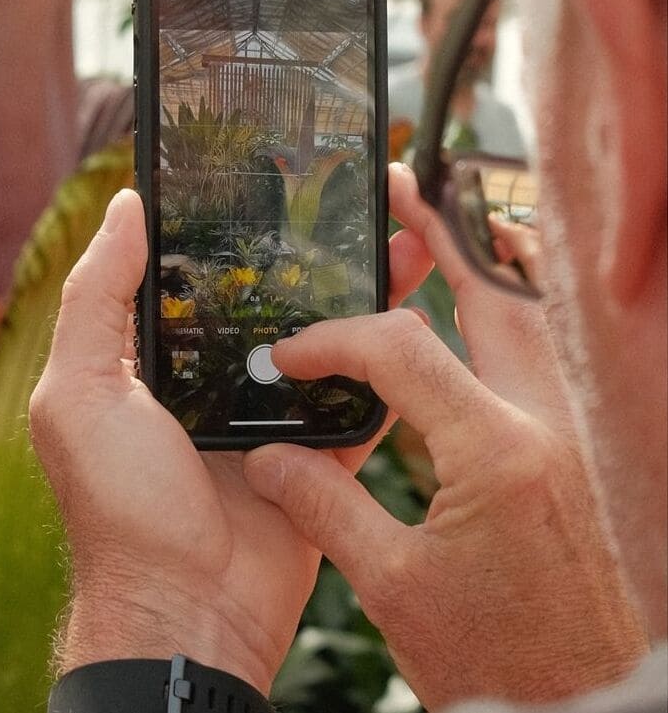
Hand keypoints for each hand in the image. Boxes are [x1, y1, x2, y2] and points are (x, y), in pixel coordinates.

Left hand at [29, 186, 432, 691]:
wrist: (186, 614)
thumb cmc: (118, 509)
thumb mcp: (79, 392)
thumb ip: (96, 299)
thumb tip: (125, 208)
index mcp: (159, 357)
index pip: (202, 273)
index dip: (236, 228)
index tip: (277, 180)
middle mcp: (216, 379)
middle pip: (274, 300)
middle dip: (315, 254)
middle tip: (357, 204)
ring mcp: (271, 417)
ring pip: (325, 341)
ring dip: (362, 296)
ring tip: (401, 244)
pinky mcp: (317, 455)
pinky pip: (358, 401)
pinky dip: (385, 365)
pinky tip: (414, 315)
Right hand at [244, 165, 647, 707]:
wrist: (585, 708)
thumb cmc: (499, 664)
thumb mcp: (393, 590)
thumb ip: (323, 506)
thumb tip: (266, 458)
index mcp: (497, 452)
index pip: (400, 349)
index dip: (332, 341)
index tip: (289, 357)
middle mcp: (551, 423)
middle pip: (492, 290)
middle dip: (438, 234)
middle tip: (398, 191)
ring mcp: (579, 431)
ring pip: (538, 311)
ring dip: (488, 258)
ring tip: (447, 220)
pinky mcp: (584, 447)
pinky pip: (555, 349)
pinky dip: (522, 306)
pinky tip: (496, 295)